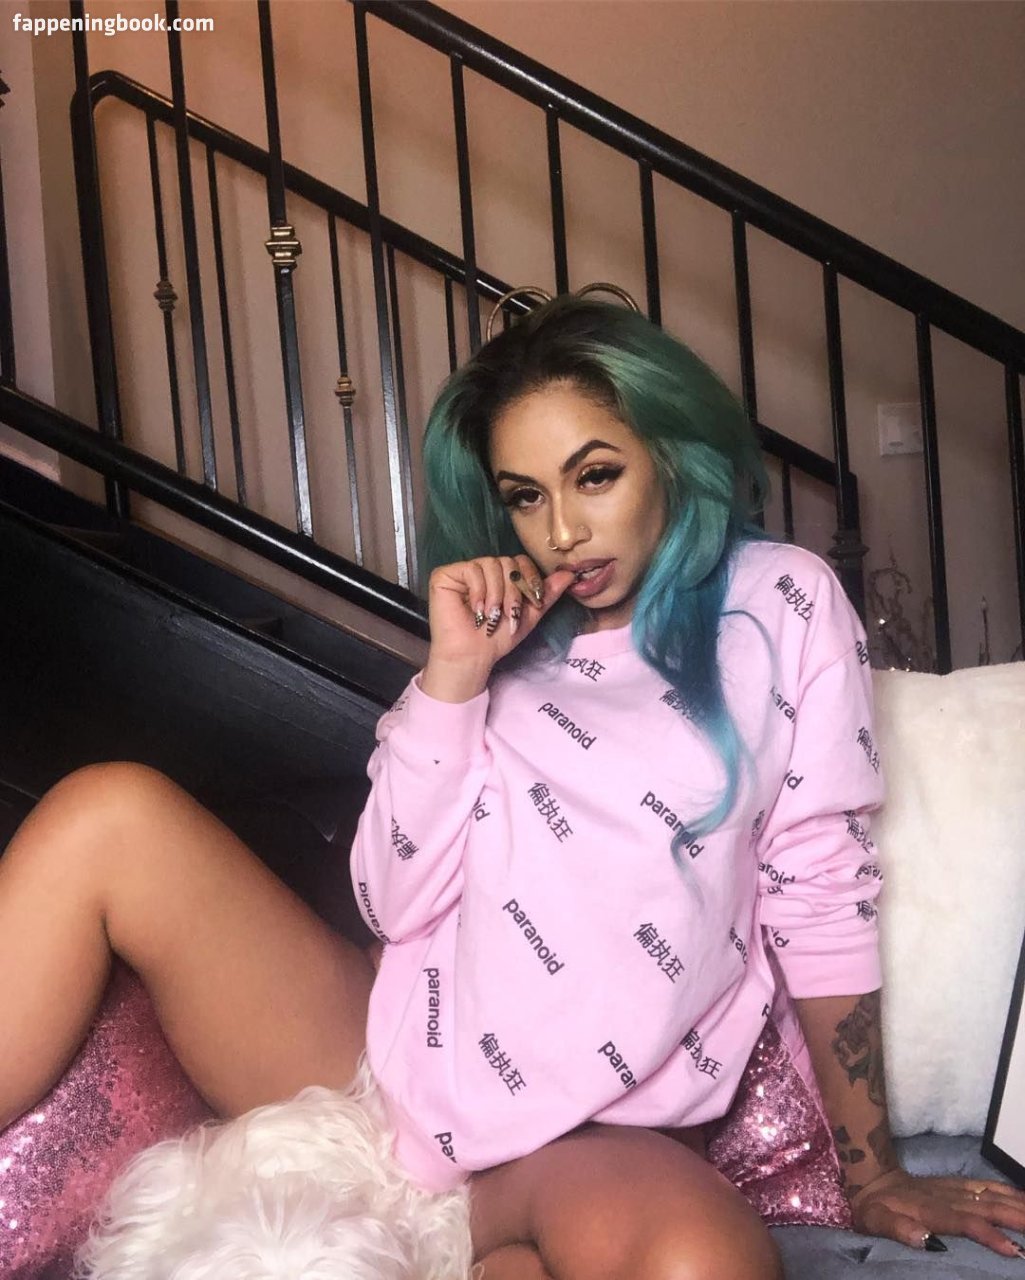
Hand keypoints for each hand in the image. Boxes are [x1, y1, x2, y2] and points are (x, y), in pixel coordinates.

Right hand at [421, 555, 576, 700]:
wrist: (474, 656)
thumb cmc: (497, 638)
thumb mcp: (529, 615)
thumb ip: (547, 594)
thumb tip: (570, 575)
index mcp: (501, 576)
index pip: (520, 561)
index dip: (529, 578)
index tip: (532, 602)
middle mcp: (482, 569)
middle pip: (507, 562)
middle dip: (513, 592)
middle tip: (508, 616)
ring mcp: (463, 570)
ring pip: (491, 564)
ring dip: (497, 595)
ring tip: (491, 616)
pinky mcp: (445, 575)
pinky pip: (471, 569)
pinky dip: (478, 592)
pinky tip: (476, 611)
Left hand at [850, 1167, 1024, 1257]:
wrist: (871, 1178)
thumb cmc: (874, 1208)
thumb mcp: (875, 1221)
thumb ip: (898, 1229)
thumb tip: (924, 1240)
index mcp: (930, 1210)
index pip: (964, 1222)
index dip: (988, 1234)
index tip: (1012, 1249)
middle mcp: (947, 1197)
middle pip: (986, 1207)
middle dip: (1015, 1218)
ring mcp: (953, 1188)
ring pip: (990, 1195)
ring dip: (1016, 1203)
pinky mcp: (955, 1184)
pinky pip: (985, 1185)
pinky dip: (1006, 1190)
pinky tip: (1022, 1196)